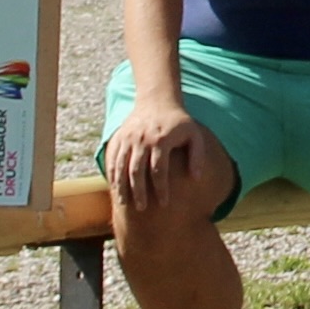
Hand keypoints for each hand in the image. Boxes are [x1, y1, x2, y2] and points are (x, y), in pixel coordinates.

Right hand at [103, 98, 214, 220]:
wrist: (157, 100)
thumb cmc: (179, 122)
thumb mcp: (194, 135)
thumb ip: (198, 156)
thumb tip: (196, 178)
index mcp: (161, 140)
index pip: (159, 170)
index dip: (161, 189)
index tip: (164, 204)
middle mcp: (142, 139)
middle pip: (137, 171)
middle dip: (139, 191)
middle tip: (141, 209)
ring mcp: (128, 138)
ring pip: (121, 166)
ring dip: (121, 186)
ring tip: (123, 204)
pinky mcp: (119, 137)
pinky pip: (112, 158)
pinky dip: (111, 174)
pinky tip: (114, 188)